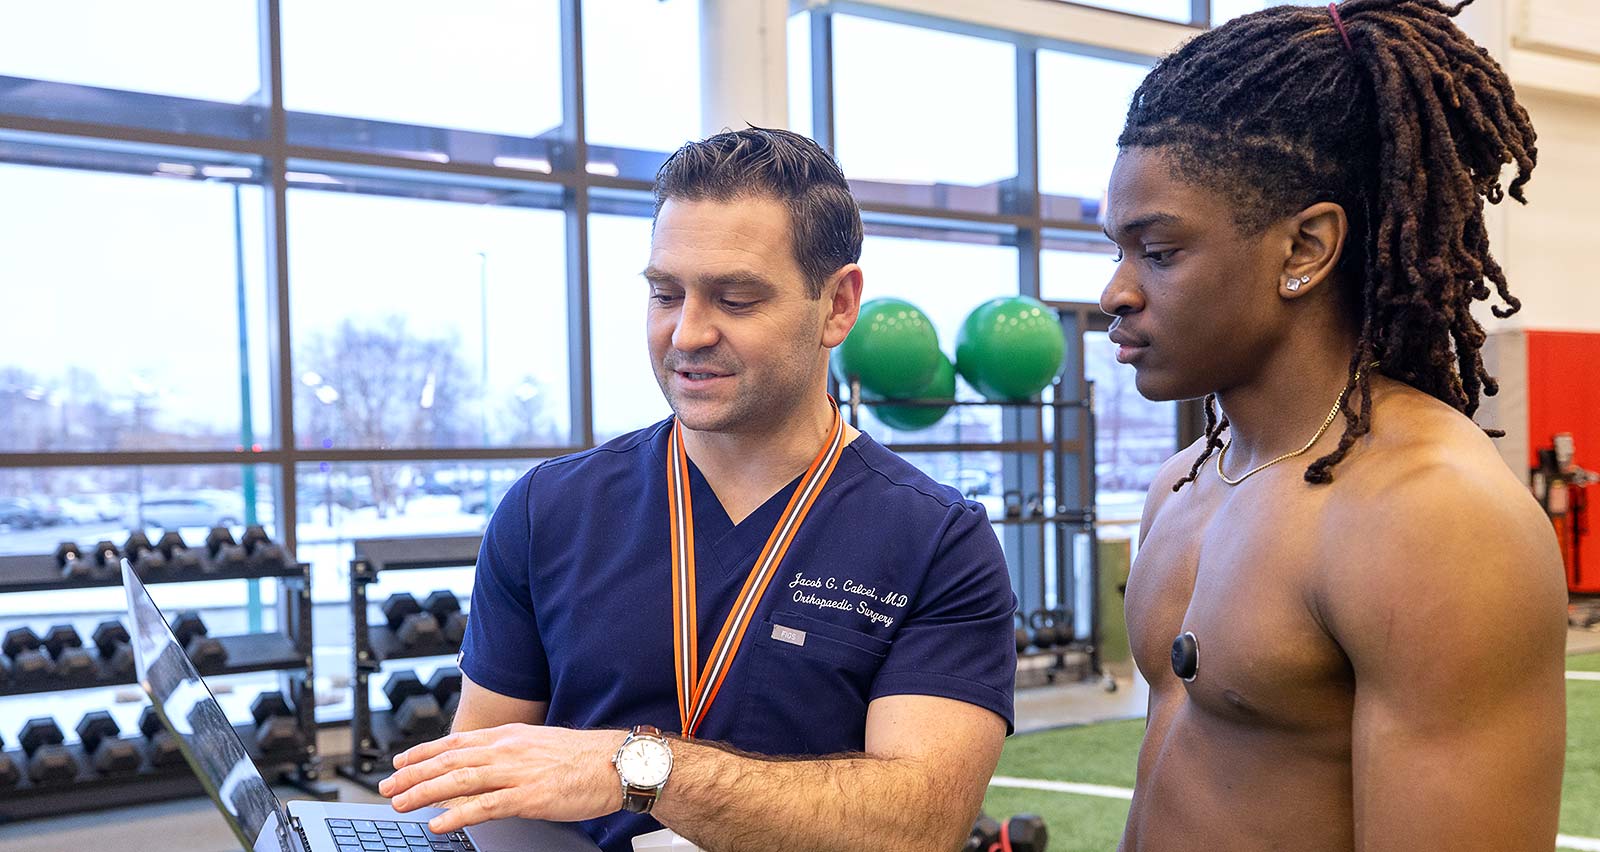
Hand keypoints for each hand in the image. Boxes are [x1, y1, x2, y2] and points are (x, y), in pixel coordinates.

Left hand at [378, 724, 626, 832]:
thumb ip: (510, 752)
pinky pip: (484, 807)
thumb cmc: (582, 757)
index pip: (455, 741)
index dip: (422, 752)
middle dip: (412, 775)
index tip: (399, 762)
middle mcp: (506, 750)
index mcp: (509, 736)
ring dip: (424, 793)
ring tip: (401, 804)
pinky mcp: (527, 796)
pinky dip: (456, 814)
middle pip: (448, 761)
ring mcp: (516, 773)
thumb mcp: (539, 744)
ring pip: (458, 780)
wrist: (616, 763)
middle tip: (387, 788)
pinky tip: (438, 823)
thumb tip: (485, 763)